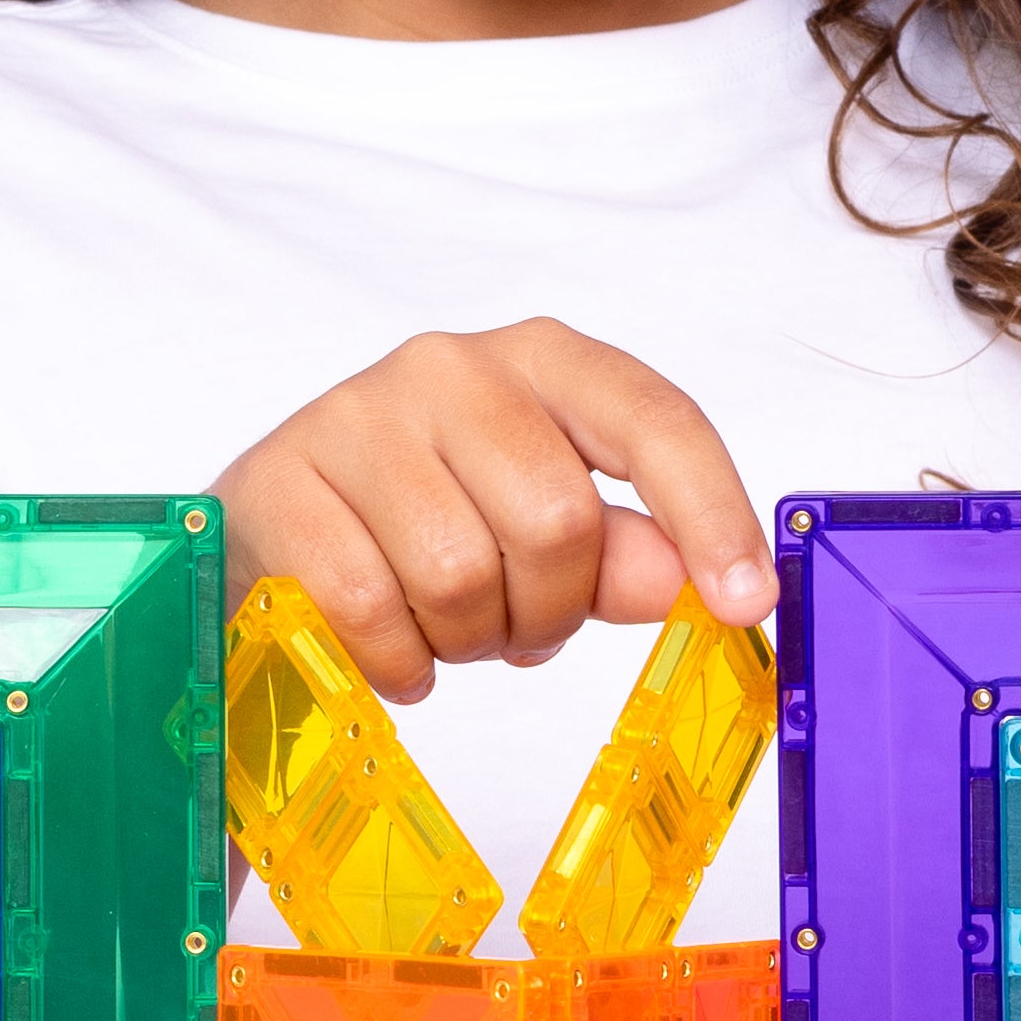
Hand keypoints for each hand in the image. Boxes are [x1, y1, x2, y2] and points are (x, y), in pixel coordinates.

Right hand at [211, 322, 774, 700]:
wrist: (275, 524)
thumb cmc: (429, 517)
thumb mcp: (538, 527)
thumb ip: (621, 554)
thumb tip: (687, 581)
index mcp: (539, 360)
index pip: (653, 419)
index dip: (710, 515)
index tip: (746, 600)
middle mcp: (449, 367)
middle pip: (556, 520)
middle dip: (549, 609)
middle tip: (519, 628)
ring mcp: (356, 417)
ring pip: (460, 575)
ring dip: (469, 639)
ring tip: (447, 625)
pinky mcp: (282, 483)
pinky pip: (372, 609)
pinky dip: (398, 660)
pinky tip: (393, 648)